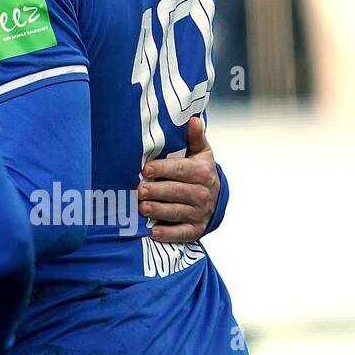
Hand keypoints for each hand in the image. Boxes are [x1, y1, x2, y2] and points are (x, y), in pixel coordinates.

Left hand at [140, 116, 218, 243]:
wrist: (216, 197)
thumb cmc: (199, 171)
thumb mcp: (201, 153)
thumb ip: (195, 138)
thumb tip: (193, 119)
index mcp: (202, 172)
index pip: (180, 170)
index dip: (162, 169)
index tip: (145, 169)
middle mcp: (202, 194)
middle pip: (176, 192)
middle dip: (157, 191)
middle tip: (139, 190)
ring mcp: (199, 213)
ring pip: (176, 212)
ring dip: (158, 211)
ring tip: (141, 208)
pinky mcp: (195, 229)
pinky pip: (182, 234)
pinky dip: (168, 234)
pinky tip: (152, 232)